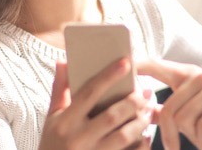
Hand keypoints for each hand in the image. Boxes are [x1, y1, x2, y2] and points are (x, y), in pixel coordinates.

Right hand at [38, 59, 153, 149]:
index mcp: (65, 122)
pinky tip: (145, 137)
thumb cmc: (52, 143)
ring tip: (149, 111)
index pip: (89, 93)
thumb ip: (60, 90)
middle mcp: (77, 138)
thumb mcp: (52, 118)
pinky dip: (140, 146)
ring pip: (123, 136)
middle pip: (112, 115)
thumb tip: (63, 60)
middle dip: (133, 102)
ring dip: (140, 122)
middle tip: (147, 92)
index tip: (126, 63)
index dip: (108, 76)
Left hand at [138, 59, 201, 149]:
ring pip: (185, 120)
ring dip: (194, 138)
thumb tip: (141, 110)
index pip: (158, 66)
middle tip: (175, 149)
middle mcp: (201, 76)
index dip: (138, 64)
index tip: (121, 61)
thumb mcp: (191, 117)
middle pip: (169, 109)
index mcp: (188, 76)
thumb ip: (166, 111)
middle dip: (171, 136)